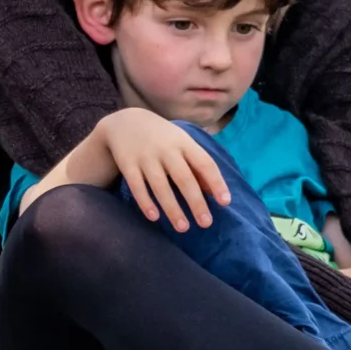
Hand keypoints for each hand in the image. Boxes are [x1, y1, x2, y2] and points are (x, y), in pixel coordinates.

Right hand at [99, 107, 229, 230]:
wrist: (125, 122)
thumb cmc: (162, 137)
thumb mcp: (182, 143)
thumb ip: (197, 165)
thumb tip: (214, 193)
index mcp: (184, 143)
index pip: (204, 163)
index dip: (216, 182)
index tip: (225, 202)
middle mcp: (166, 149)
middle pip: (184, 178)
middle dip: (196, 202)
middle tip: (206, 223)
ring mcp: (145, 157)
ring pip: (160, 186)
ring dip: (172, 208)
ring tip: (183, 228)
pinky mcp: (127, 164)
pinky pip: (137, 186)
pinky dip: (145, 202)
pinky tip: (154, 217)